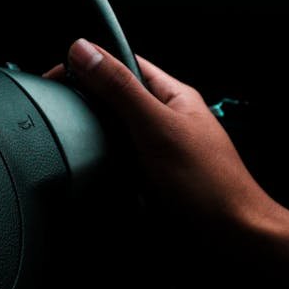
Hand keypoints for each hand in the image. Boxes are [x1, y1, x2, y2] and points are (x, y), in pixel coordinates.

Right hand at [46, 39, 285, 238]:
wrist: (231, 237)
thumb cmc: (210, 185)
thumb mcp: (157, 127)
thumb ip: (120, 89)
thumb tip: (84, 51)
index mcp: (171, 96)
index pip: (123, 63)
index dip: (89, 63)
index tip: (57, 74)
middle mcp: (164, 121)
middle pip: (114, 100)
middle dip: (87, 105)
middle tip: (61, 113)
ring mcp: (156, 152)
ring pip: (111, 135)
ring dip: (93, 142)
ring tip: (79, 146)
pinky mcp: (149, 180)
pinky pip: (115, 166)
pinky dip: (102, 169)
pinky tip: (95, 175)